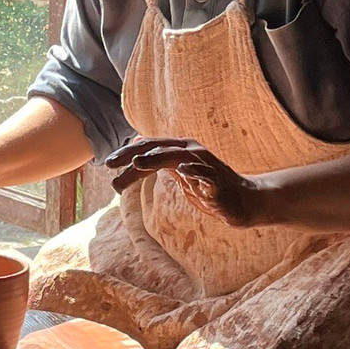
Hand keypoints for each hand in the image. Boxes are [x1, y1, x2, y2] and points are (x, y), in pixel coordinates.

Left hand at [105, 138, 264, 227]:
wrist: (242, 202)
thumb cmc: (207, 189)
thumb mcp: (178, 176)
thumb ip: (158, 167)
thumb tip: (132, 161)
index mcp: (180, 150)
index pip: (149, 147)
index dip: (127, 152)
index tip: (107, 163)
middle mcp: (192, 152)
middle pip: (158, 149)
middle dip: (133, 155)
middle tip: (110, 163)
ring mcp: (206, 165)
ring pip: (179, 157)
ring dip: (157, 159)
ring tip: (137, 163)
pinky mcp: (218, 181)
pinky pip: (205, 174)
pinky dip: (194, 171)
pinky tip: (182, 171)